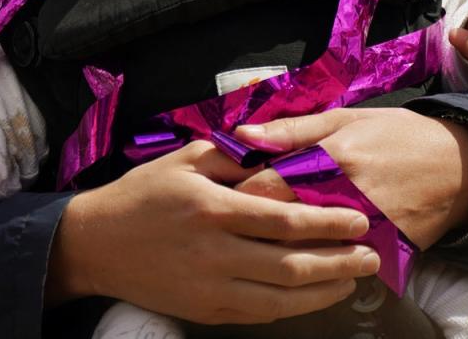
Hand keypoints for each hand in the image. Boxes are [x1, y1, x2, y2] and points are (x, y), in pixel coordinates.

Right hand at [46, 140, 380, 323]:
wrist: (97, 243)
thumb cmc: (144, 194)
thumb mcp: (186, 159)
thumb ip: (235, 157)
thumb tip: (279, 152)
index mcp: (214, 207)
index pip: (284, 219)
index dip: (327, 222)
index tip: (358, 220)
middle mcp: (215, 252)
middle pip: (291, 264)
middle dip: (339, 261)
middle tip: (370, 255)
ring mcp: (210, 287)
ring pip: (281, 298)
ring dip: (324, 291)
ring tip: (353, 279)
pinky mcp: (205, 310)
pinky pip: (259, 314)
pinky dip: (292, 307)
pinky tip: (313, 296)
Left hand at [233, 108, 467, 249]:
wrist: (459, 167)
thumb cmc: (394, 135)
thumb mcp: (344, 119)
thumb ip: (290, 130)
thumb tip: (241, 134)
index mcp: (328, 158)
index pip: (264, 186)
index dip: (234, 193)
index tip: (217, 196)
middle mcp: (343, 197)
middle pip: (277, 223)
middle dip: (247, 226)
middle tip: (227, 226)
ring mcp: (363, 229)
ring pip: (303, 250)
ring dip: (276, 248)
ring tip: (253, 244)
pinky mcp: (382, 252)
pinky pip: (337, 265)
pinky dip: (314, 263)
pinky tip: (298, 259)